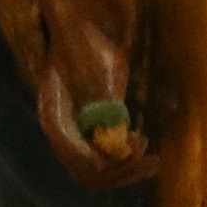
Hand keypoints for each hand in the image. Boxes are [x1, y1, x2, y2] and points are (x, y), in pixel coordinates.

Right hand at [36, 46, 160, 188]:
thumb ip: (102, 96)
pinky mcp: (90, 134)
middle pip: (85, 170)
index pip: (71, 152)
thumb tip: (112, 127)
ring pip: (96, 170)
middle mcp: (61, 132)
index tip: (129, 153)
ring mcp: (75, 135)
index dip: (99, 160)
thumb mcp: (99, 66)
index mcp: (53, 114)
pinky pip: (105, 157)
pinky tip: (140, 141)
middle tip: (149, 161)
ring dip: (125, 170)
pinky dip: (124, 158)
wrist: (82, 35)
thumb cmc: (86, 44)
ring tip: (153, 160)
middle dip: (119, 171)